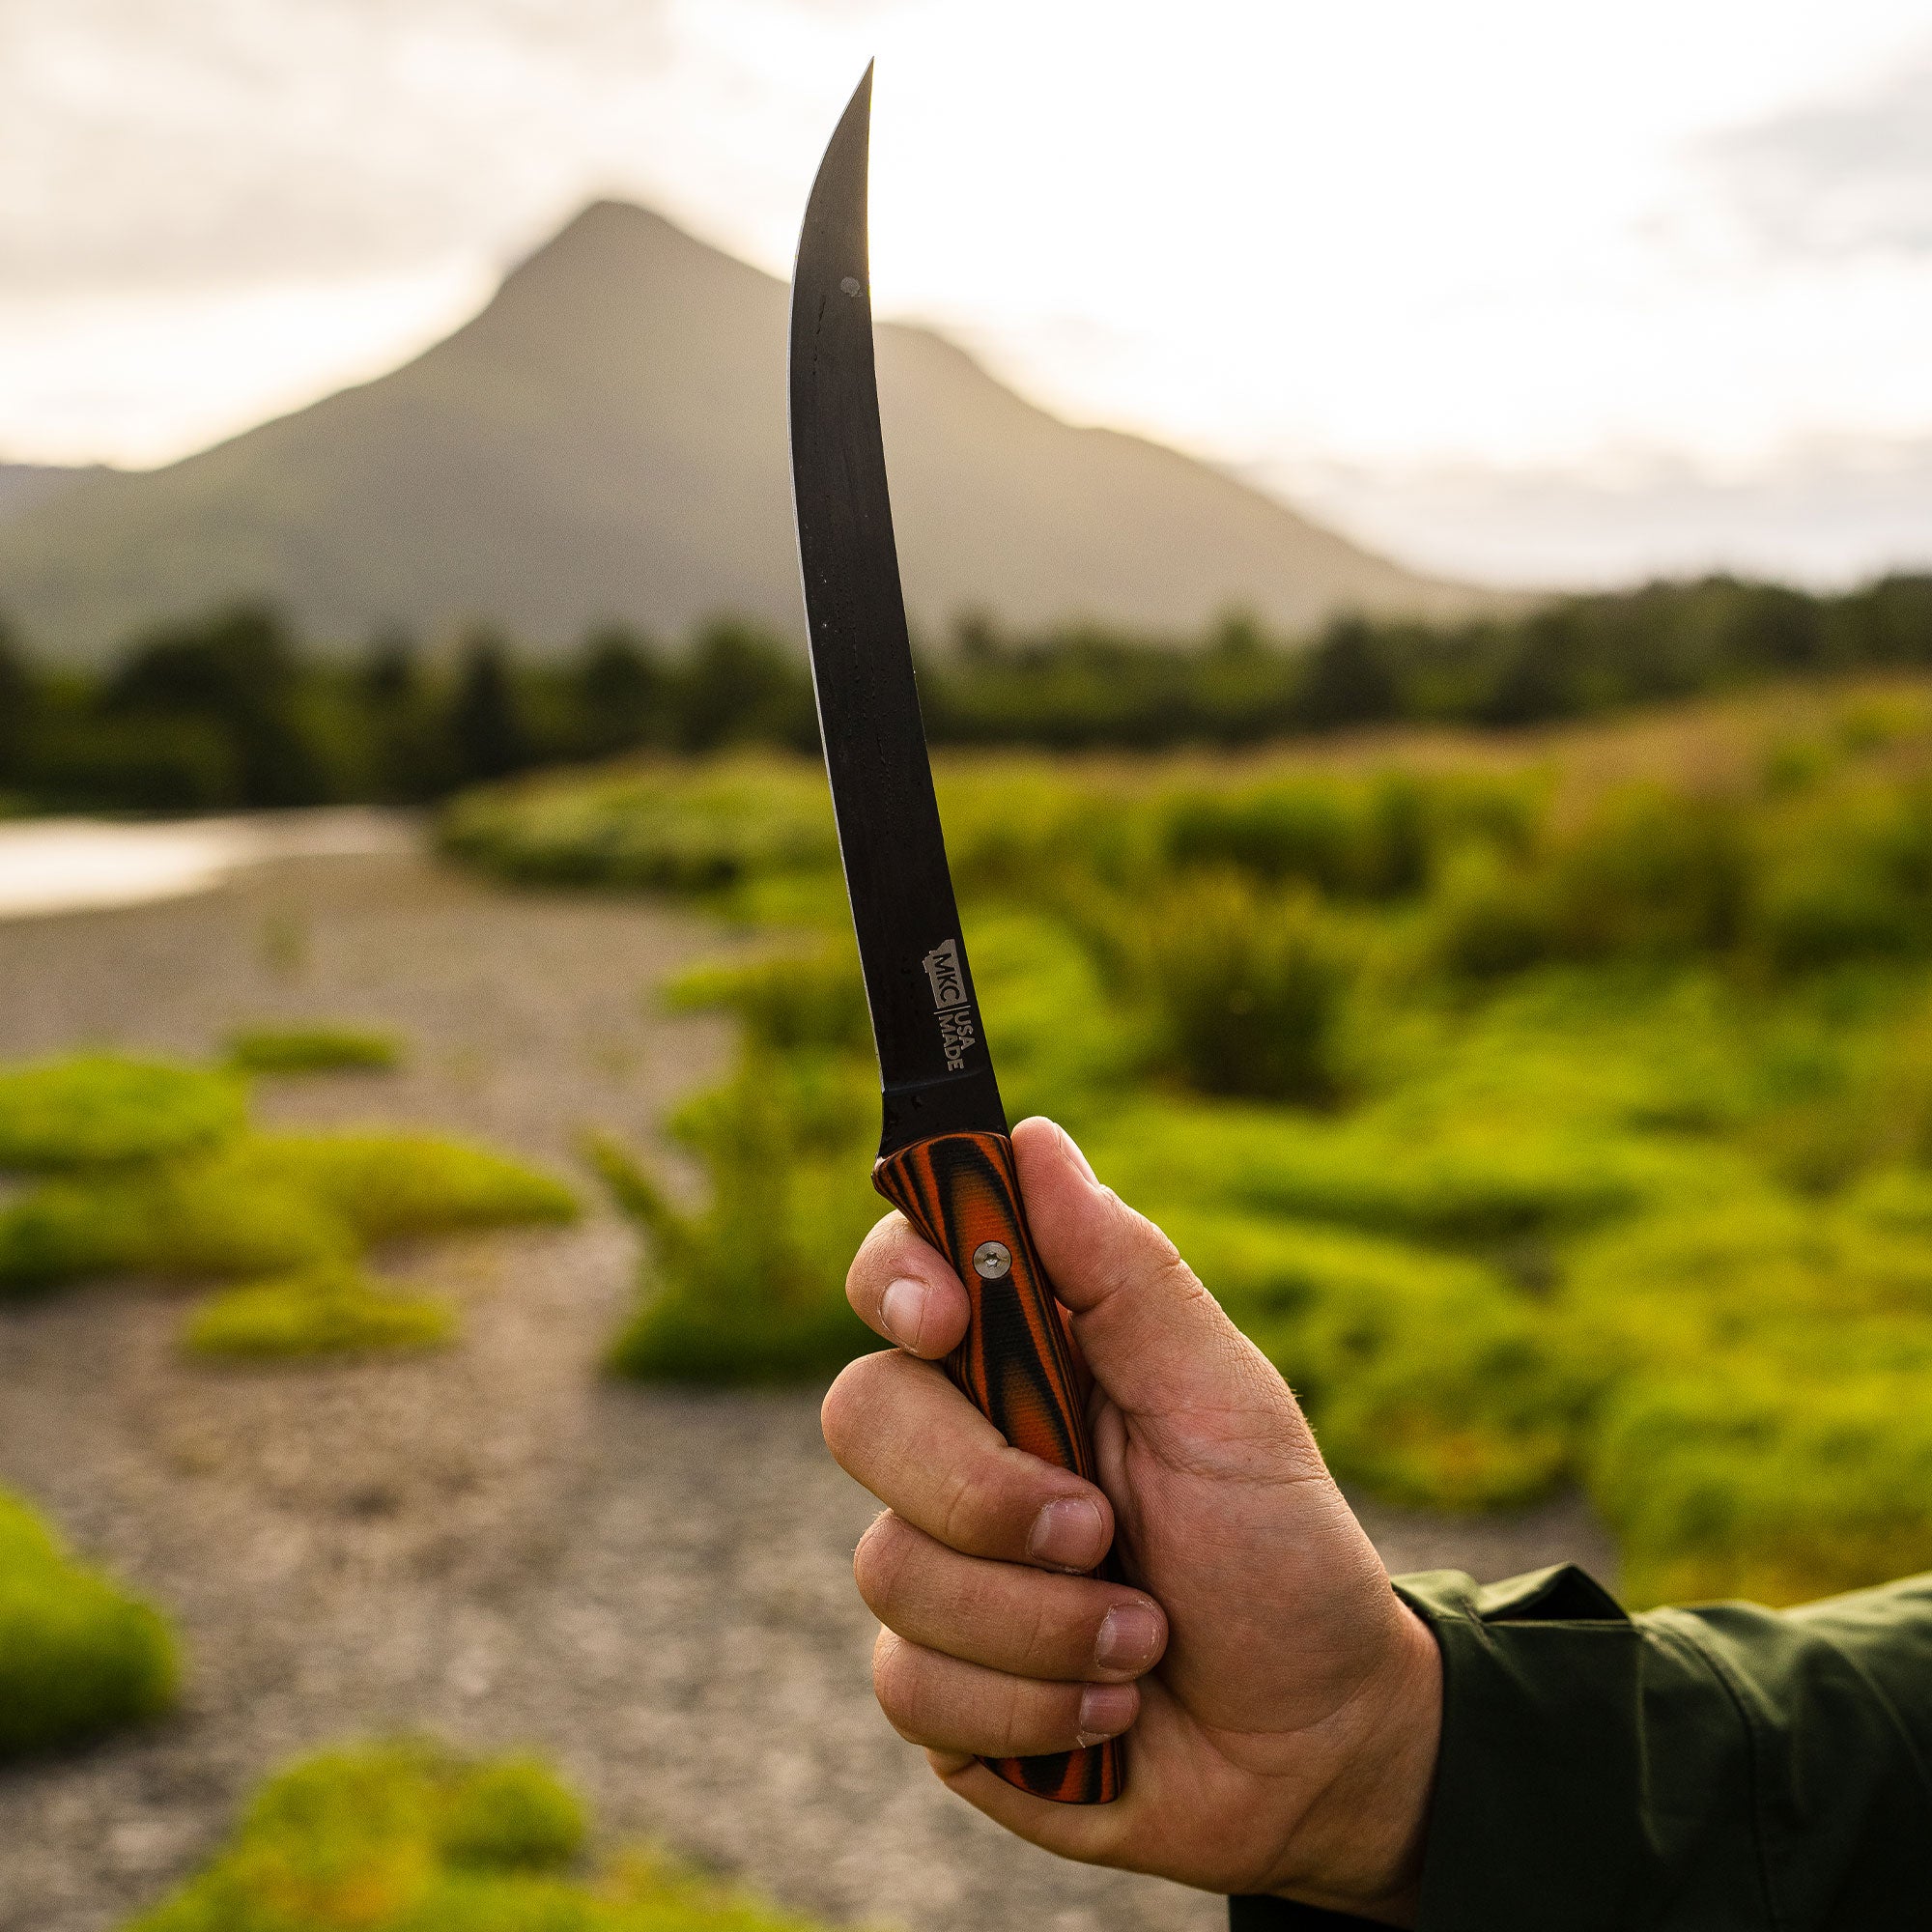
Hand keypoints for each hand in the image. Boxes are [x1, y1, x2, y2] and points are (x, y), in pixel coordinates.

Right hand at [820, 1117, 1441, 1921]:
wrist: (1317, 1747)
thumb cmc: (1281, 1551)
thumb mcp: (1226, 1405)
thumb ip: (1125, 1276)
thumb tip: (1033, 1135)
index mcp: (1031, 1359)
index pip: (903, 1274)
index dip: (898, 1280)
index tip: (947, 1319)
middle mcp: (968, 1447)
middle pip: (864, 1414)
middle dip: (985, 1490)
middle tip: (1099, 1529)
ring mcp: (944, 1566)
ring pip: (891, 1567)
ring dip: (1041, 1621)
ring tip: (1141, 1639)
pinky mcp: (938, 1685)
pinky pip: (912, 1685)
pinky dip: (1029, 1711)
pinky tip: (1107, 1714)